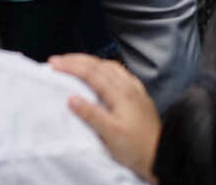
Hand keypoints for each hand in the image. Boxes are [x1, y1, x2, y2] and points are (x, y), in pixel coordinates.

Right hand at [52, 54, 158, 179]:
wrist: (161, 155)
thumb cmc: (136, 147)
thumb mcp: (111, 134)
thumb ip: (91, 114)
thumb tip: (72, 98)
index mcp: (120, 93)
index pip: (92, 72)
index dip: (71, 65)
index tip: (54, 63)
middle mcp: (128, 86)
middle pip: (100, 64)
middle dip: (77, 59)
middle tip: (58, 60)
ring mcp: (135, 89)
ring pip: (110, 66)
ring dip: (90, 61)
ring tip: (75, 63)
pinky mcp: (138, 95)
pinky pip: (119, 73)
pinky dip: (104, 68)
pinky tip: (101, 73)